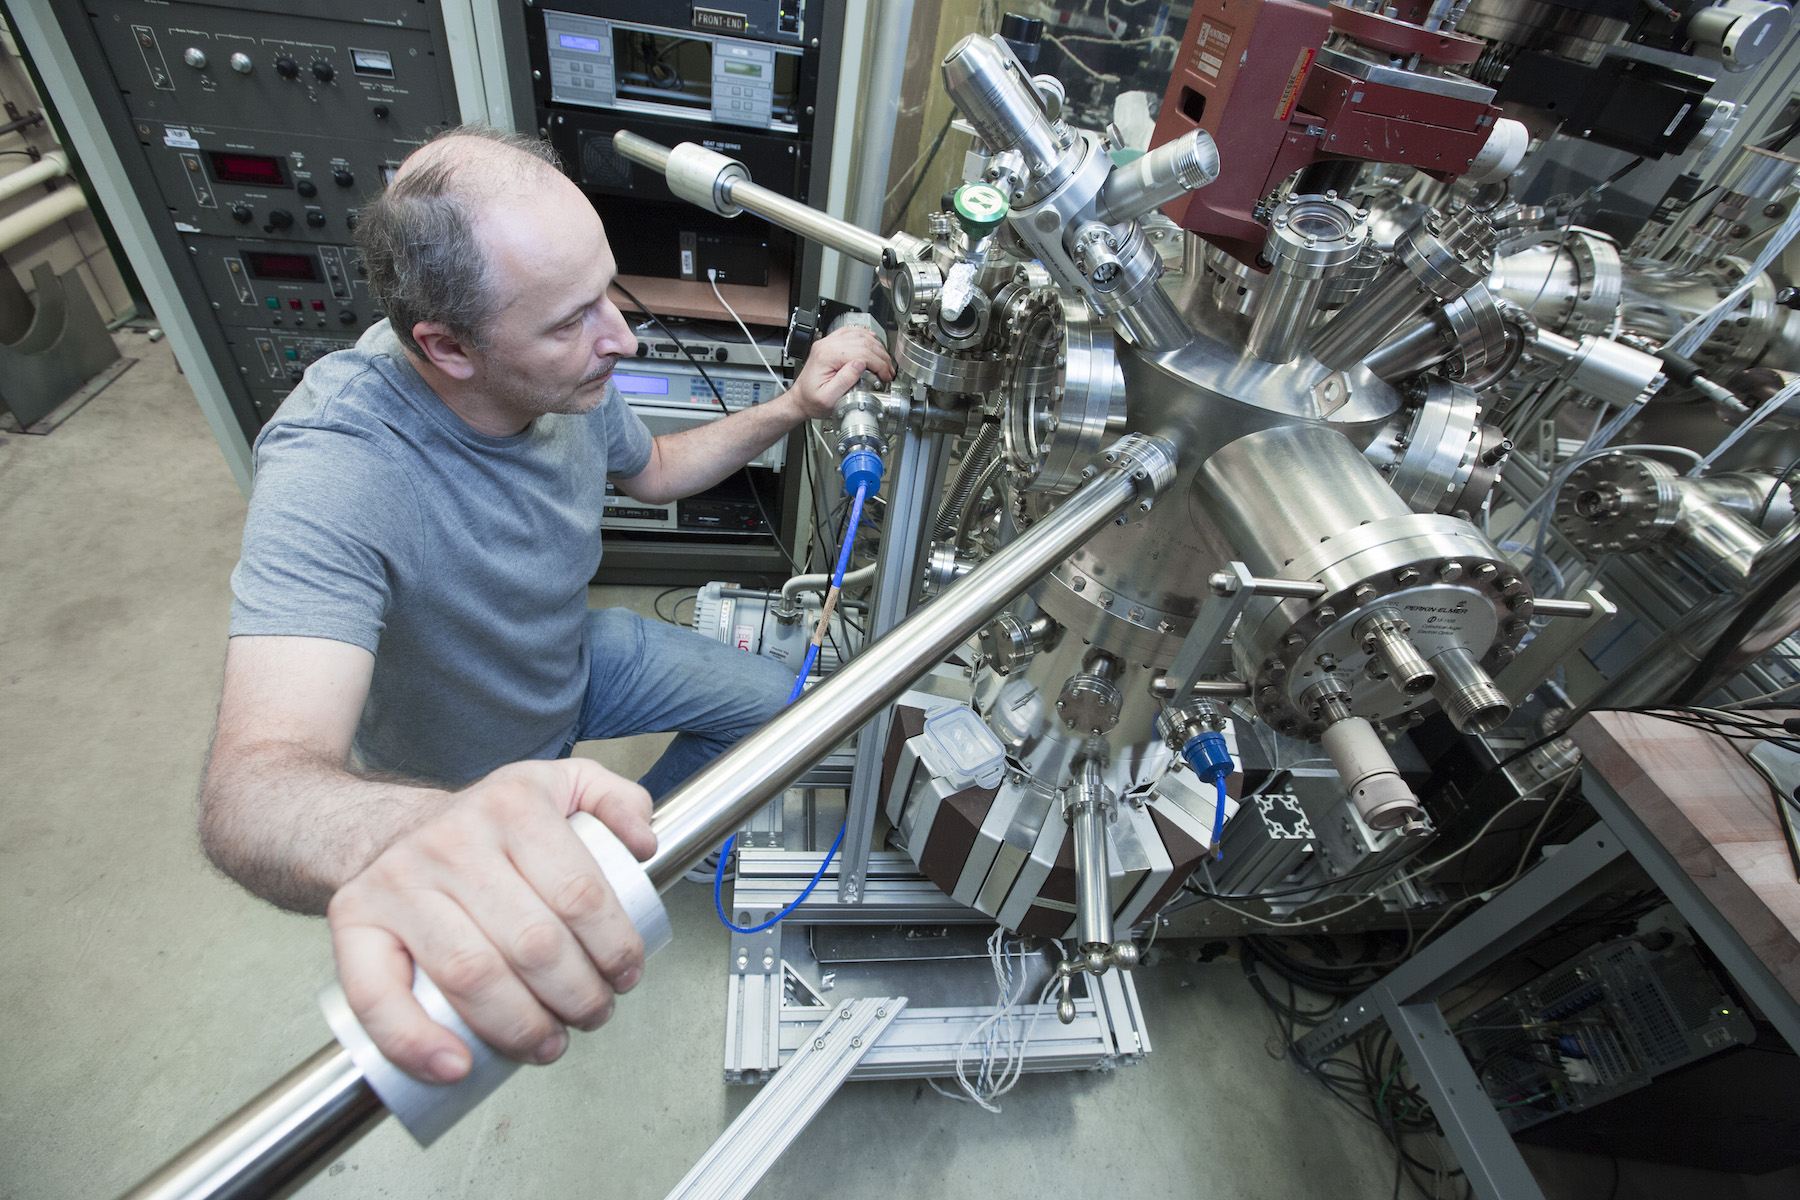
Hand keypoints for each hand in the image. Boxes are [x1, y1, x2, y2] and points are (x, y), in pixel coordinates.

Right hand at [327, 758, 655, 1082]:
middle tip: (591, 1013)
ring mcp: (399, 880)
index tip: (625, 976)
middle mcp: (453, 839)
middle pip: (534, 942)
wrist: (387, 828)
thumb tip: (643, 842)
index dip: (614, 947)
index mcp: (513, 805)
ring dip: (521, 1026)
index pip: (580, 892)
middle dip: (577, 996)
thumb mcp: (559, 785)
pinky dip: (416, 1041)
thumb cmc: (485, 827)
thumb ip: (616, 798)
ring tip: (547, 1042)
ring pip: (472, 974)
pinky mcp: (353, 919)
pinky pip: (377, 994)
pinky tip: (456, 1065)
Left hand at [788, 325, 894, 418]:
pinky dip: (865, 335)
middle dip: (881, 357)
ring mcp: (828, 342)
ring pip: (859, 334)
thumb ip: (844, 381)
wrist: (801, 399)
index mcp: (826, 356)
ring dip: (876, 347)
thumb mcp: (828, 398)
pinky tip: (872, 341)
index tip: (885, 376)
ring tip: (884, 362)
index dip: (878, 364)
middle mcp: (826, 345)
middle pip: (863, 342)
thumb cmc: (812, 401)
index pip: (861, 352)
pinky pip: (851, 331)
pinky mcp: (831, 344)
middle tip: (888, 371)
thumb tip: (860, 365)